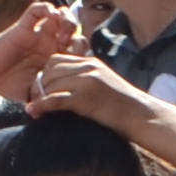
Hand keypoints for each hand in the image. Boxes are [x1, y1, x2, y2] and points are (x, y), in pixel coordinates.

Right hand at [0, 0, 79, 92]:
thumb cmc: (12, 85)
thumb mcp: (35, 93)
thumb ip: (48, 97)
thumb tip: (61, 106)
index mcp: (56, 58)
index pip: (77, 47)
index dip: (80, 51)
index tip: (76, 60)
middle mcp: (49, 43)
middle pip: (73, 28)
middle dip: (76, 33)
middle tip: (69, 44)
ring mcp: (38, 32)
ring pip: (60, 14)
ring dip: (66, 19)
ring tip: (63, 30)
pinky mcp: (24, 26)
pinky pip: (37, 10)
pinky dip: (46, 8)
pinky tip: (50, 14)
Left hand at [22, 51, 149, 132]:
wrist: (142, 115)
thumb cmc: (123, 104)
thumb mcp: (103, 83)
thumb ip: (85, 79)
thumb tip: (64, 85)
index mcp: (91, 62)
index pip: (57, 60)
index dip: (45, 74)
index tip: (41, 89)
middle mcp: (89, 68)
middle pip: (50, 70)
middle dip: (38, 86)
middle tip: (34, 100)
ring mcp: (88, 82)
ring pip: (51, 84)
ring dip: (39, 97)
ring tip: (34, 110)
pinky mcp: (87, 99)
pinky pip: (57, 99)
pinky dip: (43, 106)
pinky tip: (36, 112)